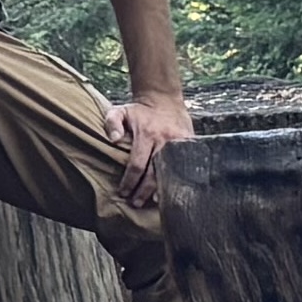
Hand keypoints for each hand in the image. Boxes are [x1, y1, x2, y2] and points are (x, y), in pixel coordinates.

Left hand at [104, 88, 193, 206]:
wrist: (164, 99)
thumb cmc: (138, 110)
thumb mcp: (120, 110)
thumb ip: (112, 122)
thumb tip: (113, 140)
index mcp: (147, 134)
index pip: (137, 164)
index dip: (130, 181)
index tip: (122, 192)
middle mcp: (165, 140)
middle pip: (155, 173)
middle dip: (144, 190)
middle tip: (135, 203)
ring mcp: (179, 143)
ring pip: (171, 172)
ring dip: (161, 188)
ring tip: (152, 201)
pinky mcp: (190, 143)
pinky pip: (184, 165)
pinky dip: (178, 178)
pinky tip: (172, 190)